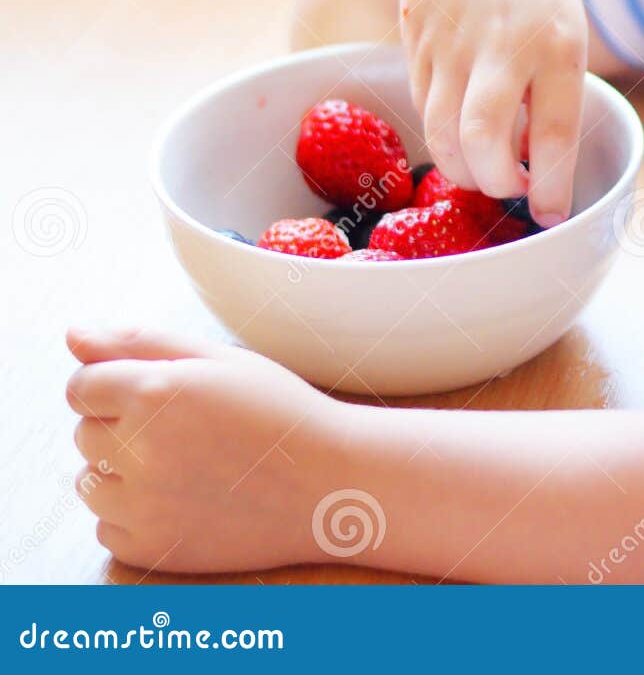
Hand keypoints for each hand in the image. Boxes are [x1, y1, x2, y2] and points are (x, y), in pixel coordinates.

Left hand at [65, 326, 351, 573]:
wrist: (333, 485)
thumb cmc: (281, 414)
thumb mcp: (221, 361)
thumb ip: (140, 342)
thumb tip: (71, 335)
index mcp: (154, 390)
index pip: (81, 387)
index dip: (120, 388)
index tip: (162, 398)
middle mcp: (139, 448)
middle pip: (84, 435)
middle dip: (124, 430)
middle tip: (190, 433)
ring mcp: (143, 504)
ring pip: (90, 483)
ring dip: (123, 475)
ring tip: (189, 468)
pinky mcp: (150, 548)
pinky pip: (107, 527)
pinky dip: (137, 516)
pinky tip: (188, 501)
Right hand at [396, 0, 586, 224]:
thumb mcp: (564, 32)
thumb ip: (551, 93)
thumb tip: (536, 166)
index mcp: (560, 45)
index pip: (555, 133)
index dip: (551, 186)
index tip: (550, 214)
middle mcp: (507, 45)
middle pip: (485, 138)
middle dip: (493, 183)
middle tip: (506, 189)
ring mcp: (456, 42)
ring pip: (444, 132)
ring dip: (461, 169)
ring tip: (481, 171)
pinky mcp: (418, 41)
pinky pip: (425, 108)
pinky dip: (441, 134)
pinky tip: (459, 134)